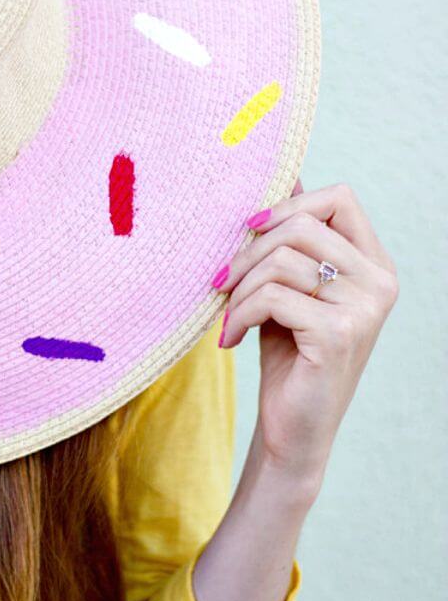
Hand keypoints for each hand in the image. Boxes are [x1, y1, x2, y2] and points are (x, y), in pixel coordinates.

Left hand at [213, 180, 398, 486]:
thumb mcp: (289, 286)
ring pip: (281, 260)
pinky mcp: (338, 334)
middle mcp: (380, 281)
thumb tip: (283, 172)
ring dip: (239, 288)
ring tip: (228, 316)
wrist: (294, 428)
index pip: (340, 198)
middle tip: (222, 281)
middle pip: (302, 224)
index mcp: (374, 264)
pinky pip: (273, 296)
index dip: (289, 204)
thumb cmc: (289, 354)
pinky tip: (230, 338)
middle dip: (249, 249)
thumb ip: (292, 239)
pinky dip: (239, 313)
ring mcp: (364, 308)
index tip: (250, 230)